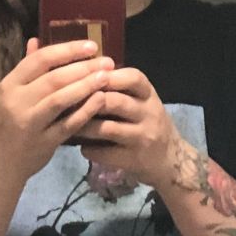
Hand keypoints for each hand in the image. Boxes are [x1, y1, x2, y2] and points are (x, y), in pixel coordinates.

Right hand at [0, 37, 114, 183]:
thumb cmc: (7, 124)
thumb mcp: (10, 94)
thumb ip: (26, 69)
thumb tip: (36, 40)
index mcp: (9, 84)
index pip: (40, 60)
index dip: (67, 50)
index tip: (91, 46)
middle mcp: (17, 101)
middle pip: (53, 78)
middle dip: (83, 67)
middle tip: (107, 61)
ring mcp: (30, 123)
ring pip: (60, 99)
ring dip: (86, 86)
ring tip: (107, 77)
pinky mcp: (43, 142)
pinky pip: (68, 124)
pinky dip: (85, 111)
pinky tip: (100, 100)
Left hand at [77, 67, 180, 193]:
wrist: (170, 160)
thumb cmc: (148, 124)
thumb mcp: (143, 102)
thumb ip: (120, 89)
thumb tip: (84, 74)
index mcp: (149, 95)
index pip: (132, 78)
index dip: (108, 75)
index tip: (87, 75)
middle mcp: (149, 114)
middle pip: (115, 102)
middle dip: (88, 101)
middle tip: (65, 102)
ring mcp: (143, 138)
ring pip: (107, 128)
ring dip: (84, 126)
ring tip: (68, 125)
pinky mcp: (134, 160)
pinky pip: (106, 153)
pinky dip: (90, 150)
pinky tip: (82, 147)